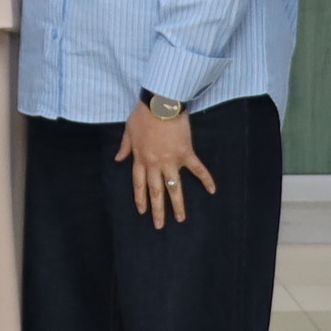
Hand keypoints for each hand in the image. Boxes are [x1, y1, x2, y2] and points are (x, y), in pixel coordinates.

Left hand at [117, 105, 216, 228]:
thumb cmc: (143, 114)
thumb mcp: (128, 130)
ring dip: (178, 204)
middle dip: (157, 210)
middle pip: (156, 191)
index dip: (141, 198)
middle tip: (159, 226)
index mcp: (141, 159)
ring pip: (174, 187)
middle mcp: (155, 164)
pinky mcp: (186, 153)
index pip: (139, 184)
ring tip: (181, 219)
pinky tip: (212, 190)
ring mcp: (171, 161)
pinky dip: (206, 179)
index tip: (142, 212)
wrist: (160, 104)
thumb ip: (124, 147)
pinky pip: (197, 169)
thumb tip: (118, 159)